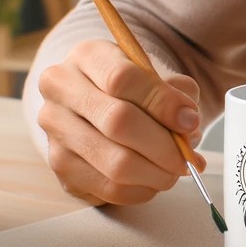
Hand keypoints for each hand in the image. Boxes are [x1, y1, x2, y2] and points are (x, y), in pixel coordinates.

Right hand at [35, 40, 204, 205]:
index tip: (190, 121)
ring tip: (174, 170)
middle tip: (187, 158)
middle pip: (117, 122)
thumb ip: (177, 94)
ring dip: (156, 173)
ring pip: (115, 163)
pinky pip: (110, 188)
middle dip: (163, 146)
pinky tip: (152, 179)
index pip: (122, 78)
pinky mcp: (60, 166)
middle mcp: (61, 89)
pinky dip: (142, 190)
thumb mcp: (158, 77)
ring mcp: (55, 130)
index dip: (162, 103)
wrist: (103, 104)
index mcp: (86, 56)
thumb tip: (187, 124)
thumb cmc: (134, 89)